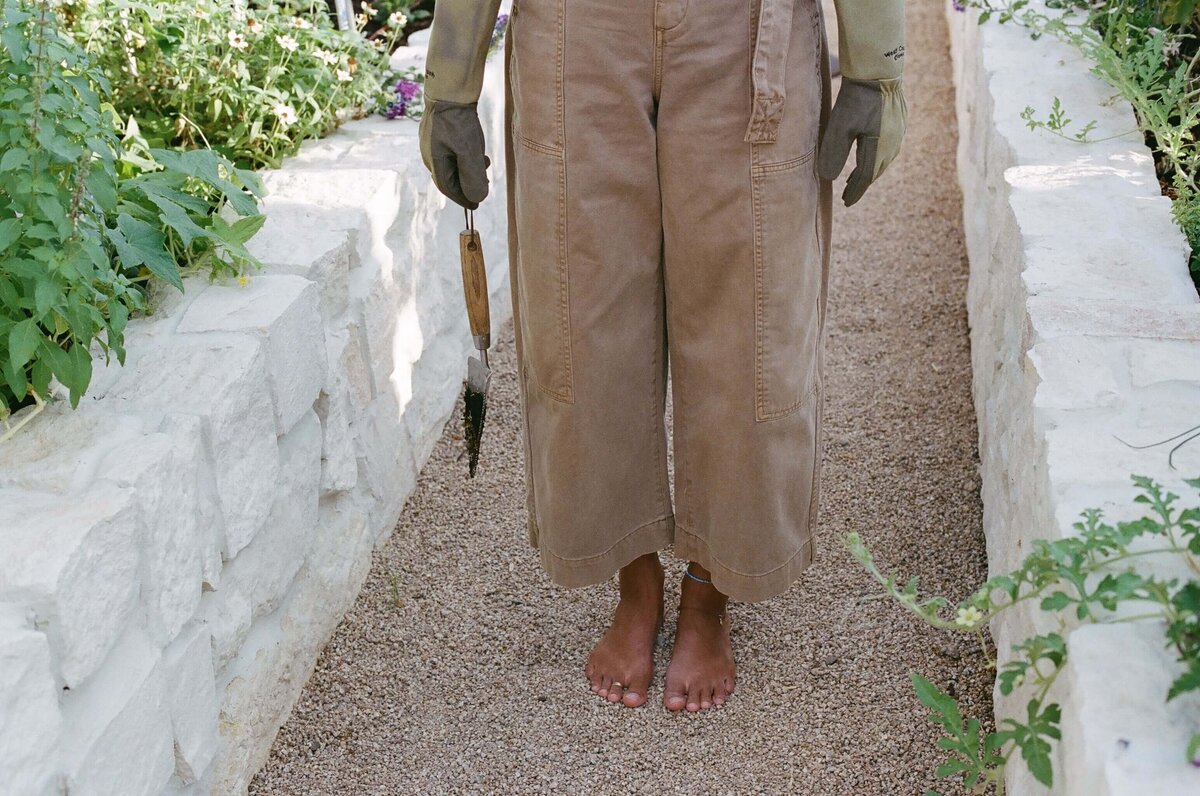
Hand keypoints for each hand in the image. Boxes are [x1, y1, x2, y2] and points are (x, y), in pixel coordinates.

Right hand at [419, 99, 491, 209]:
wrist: (448, 88)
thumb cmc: (458, 120)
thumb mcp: (469, 151)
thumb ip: (473, 177)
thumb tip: (477, 199)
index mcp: (434, 162)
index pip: (448, 189)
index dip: (463, 199)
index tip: (476, 205)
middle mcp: (429, 154)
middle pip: (449, 178)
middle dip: (467, 184)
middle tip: (485, 183)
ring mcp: (431, 142)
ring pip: (450, 164)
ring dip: (467, 169)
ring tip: (484, 163)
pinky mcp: (437, 131)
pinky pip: (450, 152)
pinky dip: (463, 157)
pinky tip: (476, 150)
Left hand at [817, 77, 906, 206]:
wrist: (879, 69)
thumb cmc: (857, 98)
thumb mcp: (840, 127)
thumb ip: (834, 153)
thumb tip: (829, 179)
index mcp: (879, 148)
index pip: (866, 178)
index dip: (855, 191)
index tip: (846, 202)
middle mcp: (893, 143)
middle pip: (876, 171)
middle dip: (862, 184)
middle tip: (848, 194)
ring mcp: (899, 132)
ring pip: (884, 160)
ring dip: (870, 171)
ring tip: (857, 178)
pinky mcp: (900, 121)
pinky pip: (889, 147)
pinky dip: (877, 156)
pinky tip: (871, 153)